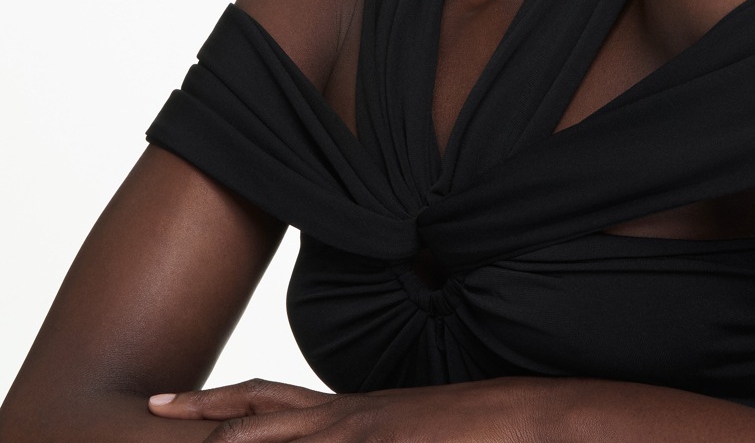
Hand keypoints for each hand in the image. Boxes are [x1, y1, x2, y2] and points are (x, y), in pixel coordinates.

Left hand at [148, 375, 546, 441]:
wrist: (516, 415)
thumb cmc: (462, 429)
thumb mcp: (398, 433)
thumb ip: (364, 436)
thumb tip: (339, 441)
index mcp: (347, 412)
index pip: (271, 400)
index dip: (222, 401)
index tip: (176, 403)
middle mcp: (346, 416)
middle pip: (262, 407)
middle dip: (205, 408)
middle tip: (153, 404)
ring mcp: (363, 430)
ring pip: (285, 433)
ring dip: (237, 440)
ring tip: (193, 438)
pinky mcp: (386, 439)